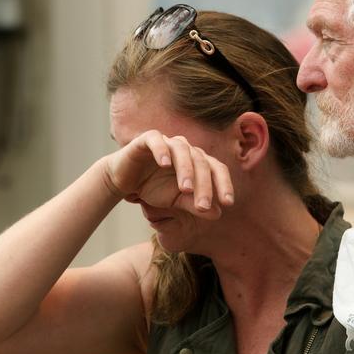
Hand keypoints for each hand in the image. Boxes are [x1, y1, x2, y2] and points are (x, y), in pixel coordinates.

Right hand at [103, 130, 233, 218]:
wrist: (125, 180)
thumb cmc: (154, 188)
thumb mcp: (177, 201)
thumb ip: (195, 205)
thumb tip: (218, 214)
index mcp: (198, 161)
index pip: (217, 169)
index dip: (224, 185)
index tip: (228, 203)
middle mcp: (186, 149)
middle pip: (202, 162)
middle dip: (204, 185)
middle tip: (203, 206)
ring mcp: (168, 142)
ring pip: (183, 151)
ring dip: (186, 170)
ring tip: (186, 190)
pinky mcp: (148, 139)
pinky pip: (157, 140)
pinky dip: (162, 151)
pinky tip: (164, 164)